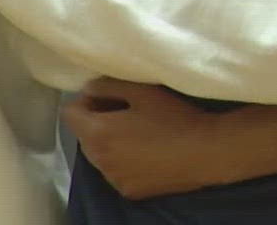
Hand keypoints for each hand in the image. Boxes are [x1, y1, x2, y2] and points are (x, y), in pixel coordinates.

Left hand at [64, 79, 226, 198]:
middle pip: (83, 135)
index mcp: (98, 134)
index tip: (110, 96)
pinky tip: (147, 152)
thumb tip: (89, 89)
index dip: (86, 101)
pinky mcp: (129, 190)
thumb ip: (107, 85)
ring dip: (109, 142)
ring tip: (138, 132)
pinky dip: (123, 161)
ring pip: (99, 155)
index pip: (70, 114)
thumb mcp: (141, 91)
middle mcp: (100, 161)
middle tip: (125, 111)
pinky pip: (115, 171)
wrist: (205, 152)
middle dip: (97, 121)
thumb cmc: (174, 117)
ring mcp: (114, 179)